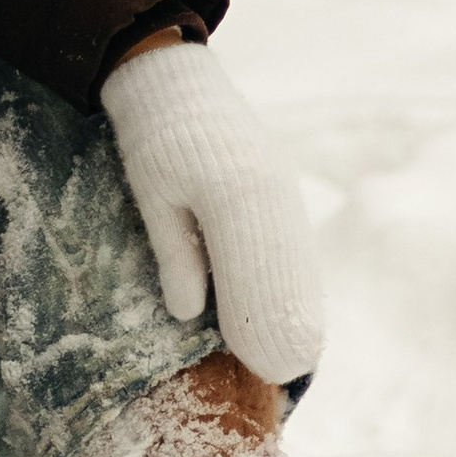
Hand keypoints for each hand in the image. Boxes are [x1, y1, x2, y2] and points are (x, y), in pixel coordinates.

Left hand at [100, 35, 323, 386]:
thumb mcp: (152, 190)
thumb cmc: (155, 136)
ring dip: (299, 313)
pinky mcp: (285, 193)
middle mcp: (272, 195)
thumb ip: (175, 249)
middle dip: (284, 331)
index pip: (254, 277)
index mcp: (233, 194)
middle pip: (289, 279)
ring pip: (302, 267)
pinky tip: (297, 314)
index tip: (256, 366)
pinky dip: (300, 287)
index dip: (255, 326)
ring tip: (293, 359)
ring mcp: (285, 194)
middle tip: (278, 375)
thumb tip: (190, 313)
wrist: (176, 81)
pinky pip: (301, 251)